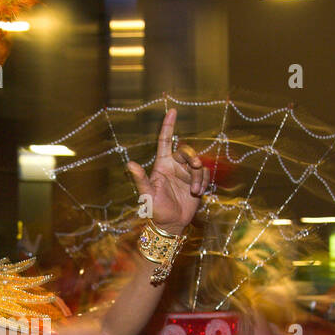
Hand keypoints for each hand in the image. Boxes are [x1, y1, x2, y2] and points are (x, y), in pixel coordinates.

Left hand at [125, 108, 209, 233]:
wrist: (172, 224)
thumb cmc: (156, 210)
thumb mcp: (147, 195)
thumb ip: (140, 179)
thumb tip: (129, 164)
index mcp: (162, 165)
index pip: (165, 140)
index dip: (168, 126)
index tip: (172, 111)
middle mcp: (174, 166)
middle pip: (186, 151)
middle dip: (193, 156)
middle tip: (195, 166)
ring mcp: (186, 173)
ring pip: (198, 163)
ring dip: (198, 175)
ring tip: (195, 190)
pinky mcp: (196, 181)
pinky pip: (205, 173)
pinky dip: (204, 182)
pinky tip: (198, 193)